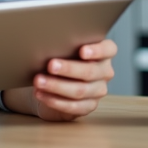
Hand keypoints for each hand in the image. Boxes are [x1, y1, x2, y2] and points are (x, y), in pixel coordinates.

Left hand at [2, 39, 116, 121]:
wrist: (56, 83)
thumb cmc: (62, 58)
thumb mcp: (65, 48)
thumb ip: (65, 45)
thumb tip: (46, 41)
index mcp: (104, 53)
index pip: (108, 49)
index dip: (97, 50)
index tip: (82, 51)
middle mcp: (104, 72)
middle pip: (90, 71)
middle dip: (68, 68)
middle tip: (50, 65)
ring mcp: (98, 91)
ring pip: (80, 90)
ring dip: (56, 86)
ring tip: (39, 81)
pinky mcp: (88, 106)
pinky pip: (73, 106)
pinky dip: (54, 100)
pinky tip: (41, 94)